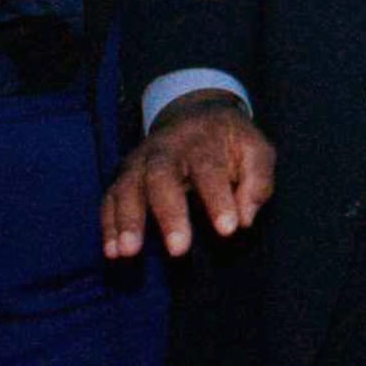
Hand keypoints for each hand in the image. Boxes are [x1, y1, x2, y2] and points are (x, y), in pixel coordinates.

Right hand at [102, 95, 276, 258]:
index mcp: (203, 141)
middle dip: (168, 213)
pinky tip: (112, 251)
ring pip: (129, 186)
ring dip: (127, 220)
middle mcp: (166, 148)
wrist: (196, 114)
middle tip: (178, 250)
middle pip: (161, 176)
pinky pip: (111, 197)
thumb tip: (245, 218)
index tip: (228, 230)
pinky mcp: (124, 174)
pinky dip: (108, 223)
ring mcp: (140, 160)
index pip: (210, 169)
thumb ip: (257, 182)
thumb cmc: (229, 142)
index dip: (218, 199)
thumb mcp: (255, 150)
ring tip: (127, 252)